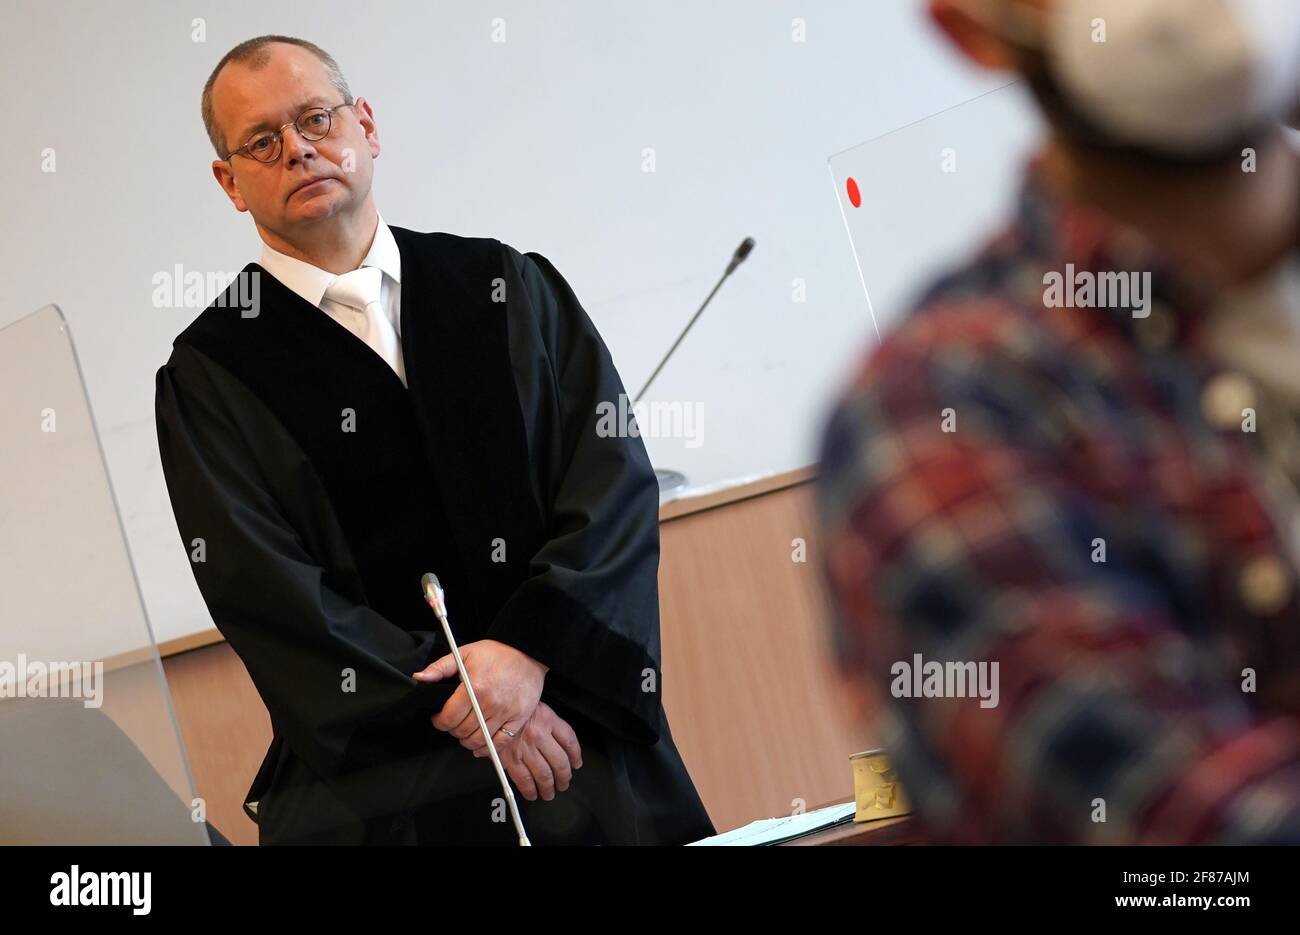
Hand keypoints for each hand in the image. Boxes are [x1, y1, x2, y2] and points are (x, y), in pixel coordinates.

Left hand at [414, 639, 547, 750]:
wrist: (527, 652)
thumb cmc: (495, 653)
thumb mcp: (464, 653)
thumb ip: (439, 668)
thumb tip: (418, 678)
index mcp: (474, 687)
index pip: (448, 718)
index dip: (439, 722)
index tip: (439, 718)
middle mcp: (490, 703)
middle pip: (462, 732)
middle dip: (452, 730)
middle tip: (453, 722)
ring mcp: (506, 713)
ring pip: (479, 740)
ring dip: (467, 741)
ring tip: (465, 732)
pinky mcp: (518, 719)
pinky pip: (500, 743)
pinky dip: (487, 749)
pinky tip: (481, 744)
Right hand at [475, 700, 581, 800]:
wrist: (486, 707)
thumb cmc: (510, 707)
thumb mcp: (533, 707)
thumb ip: (547, 724)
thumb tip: (559, 747)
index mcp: (548, 719)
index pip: (569, 741)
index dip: (575, 756)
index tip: (576, 764)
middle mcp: (539, 734)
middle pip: (560, 762)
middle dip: (564, 776)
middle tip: (564, 783)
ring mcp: (526, 748)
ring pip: (544, 774)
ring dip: (549, 787)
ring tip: (550, 792)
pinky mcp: (511, 758)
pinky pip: (524, 779)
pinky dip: (530, 790)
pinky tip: (533, 794)